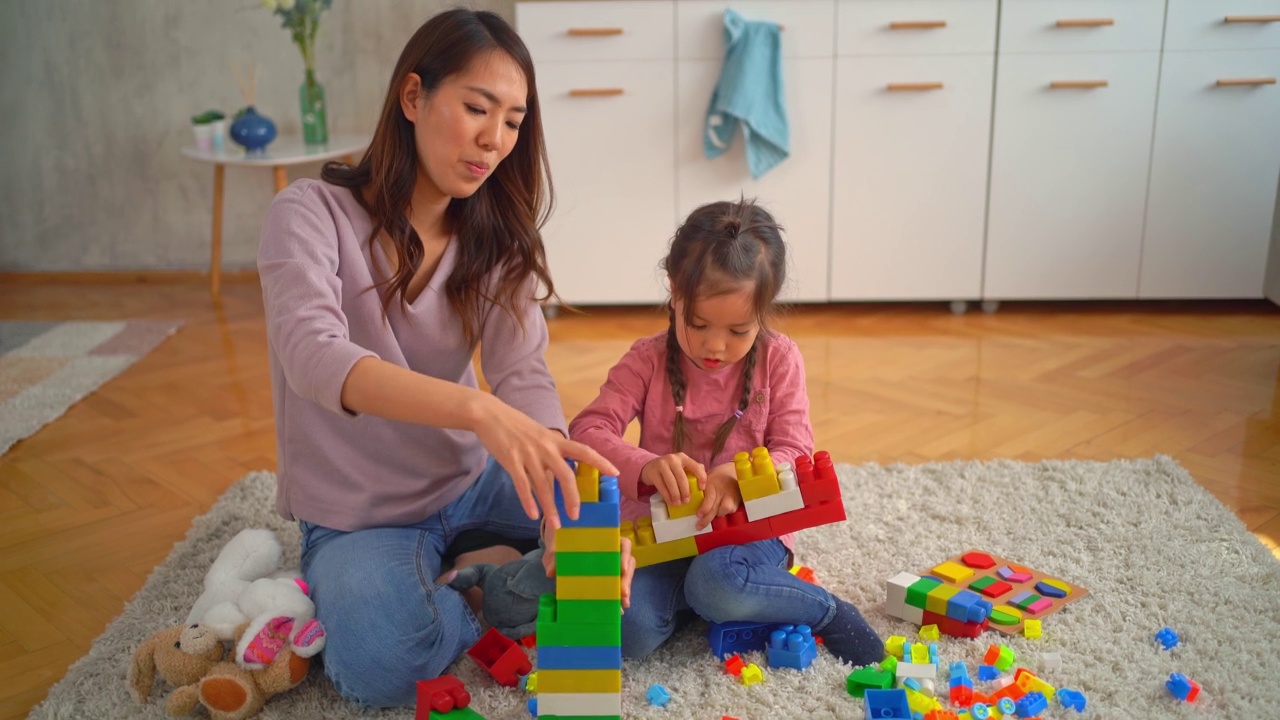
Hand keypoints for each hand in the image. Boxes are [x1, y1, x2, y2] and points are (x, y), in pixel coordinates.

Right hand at [471, 394, 617, 526]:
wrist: (490, 414)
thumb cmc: (516, 426)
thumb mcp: (540, 435)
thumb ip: (552, 451)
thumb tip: (562, 471)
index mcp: (555, 440)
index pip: (583, 451)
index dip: (600, 462)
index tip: (615, 473)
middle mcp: (546, 447)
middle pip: (566, 475)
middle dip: (573, 497)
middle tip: (576, 516)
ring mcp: (528, 454)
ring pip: (543, 486)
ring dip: (550, 508)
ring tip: (556, 524)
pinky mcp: (511, 460)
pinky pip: (522, 485)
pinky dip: (528, 502)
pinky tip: (533, 515)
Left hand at [540, 518, 636, 610]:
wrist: (558, 553)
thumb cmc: (562, 545)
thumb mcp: (556, 547)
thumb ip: (553, 556)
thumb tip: (550, 572)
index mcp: (604, 540)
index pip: (623, 544)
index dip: (625, 555)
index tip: (621, 570)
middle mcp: (613, 552)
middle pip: (628, 563)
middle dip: (626, 579)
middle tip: (623, 594)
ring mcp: (612, 566)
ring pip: (625, 576)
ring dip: (625, 590)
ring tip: (622, 605)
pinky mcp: (609, 579)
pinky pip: (618, 587)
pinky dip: (618, 598)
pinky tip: (619, 609)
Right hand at [640, 453, 705, 507]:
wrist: (650, 467)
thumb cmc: (670, 469)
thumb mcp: (681, 466)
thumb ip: (693, 470)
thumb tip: (705, 480)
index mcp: (683, 457)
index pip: (695, 466)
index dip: (701, 477)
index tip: (702, 489)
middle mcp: (673, 459)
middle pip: (682, 477)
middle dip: (685, 491)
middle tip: (687, 501)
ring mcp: (661, 465)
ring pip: (671, 482)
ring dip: (676, 495)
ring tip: (678, 503)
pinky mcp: (653, 472)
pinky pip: (661, 486)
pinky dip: (667, 496)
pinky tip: (670, 502)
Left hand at [695, 462, 741, 529]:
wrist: (731, 472)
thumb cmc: (715, 477)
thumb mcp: (706, 479)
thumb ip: (698, 488)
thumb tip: (685, 499)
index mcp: (713, 484)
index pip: (710, 499)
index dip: (704, 508)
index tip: (698, 515)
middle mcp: (723, 491)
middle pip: (716, 508)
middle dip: (707, 519)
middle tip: (699, 526)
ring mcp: (732, 496)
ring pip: (725, 510)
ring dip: (717, 514)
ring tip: (710, 516)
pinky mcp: (738, 501)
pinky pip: (732, 510)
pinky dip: (725, 513)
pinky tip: (719, 513)